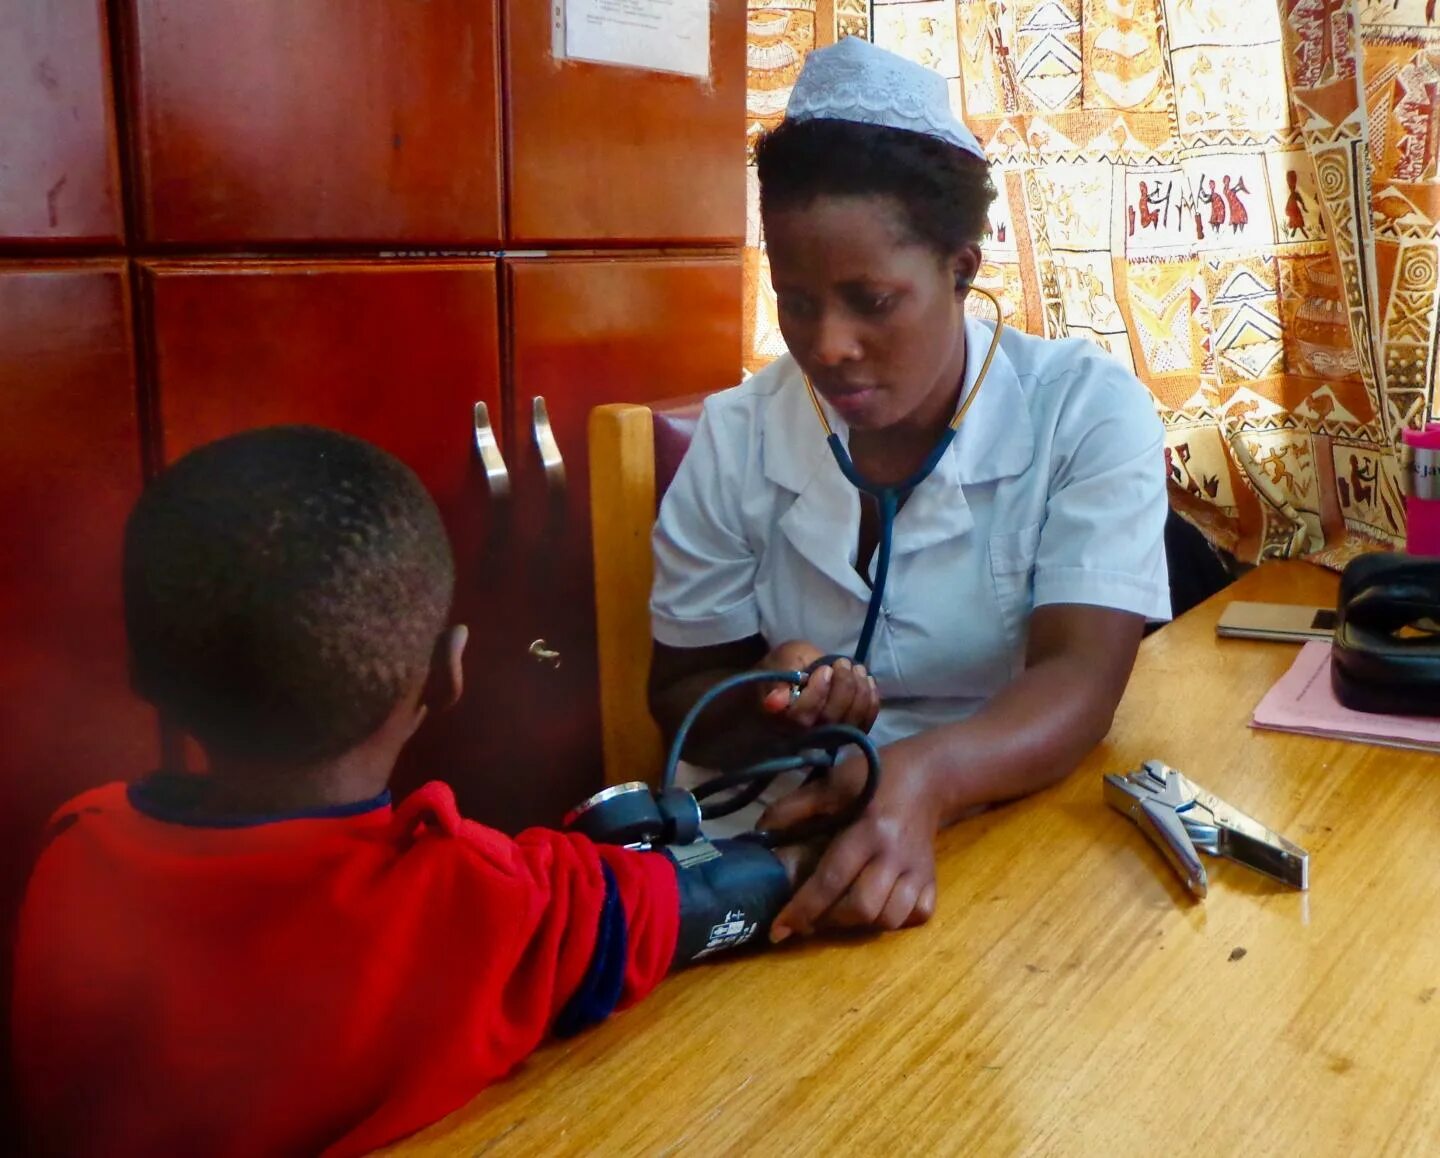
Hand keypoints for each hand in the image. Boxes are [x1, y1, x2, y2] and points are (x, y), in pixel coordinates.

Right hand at [756, 639, 880, 732]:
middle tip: (843, 663)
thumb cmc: (788, 667)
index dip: (817, 693)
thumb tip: (774, 703)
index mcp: (781, 716)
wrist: (798, 678)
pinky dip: (871, 702)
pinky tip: (867, 682)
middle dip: (843, 687)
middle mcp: (803, 734)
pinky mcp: (845, 735)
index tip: (825, 669)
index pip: (801, 716)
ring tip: (857, 669)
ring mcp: (826, 737)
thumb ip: (784, 675)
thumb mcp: (784, 660)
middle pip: (829, 719)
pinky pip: (864, 724)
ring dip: (860, 692)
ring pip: (849, 723)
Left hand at [758, 745, 938, 938]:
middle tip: (810, 916)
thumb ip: (796, 807)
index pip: (831, 879)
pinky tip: (879, 907)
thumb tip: (760, 831)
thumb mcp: (833, 782)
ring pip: (890, 919)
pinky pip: (919, 915)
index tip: (779, 929)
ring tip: (839, 911)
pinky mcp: (933, 879)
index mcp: (868, 830)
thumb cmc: (875, 776)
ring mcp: (918, 871)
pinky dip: (897, 921)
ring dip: (860, 924)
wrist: (928, 775)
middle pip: (862, 908)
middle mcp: (895, 856)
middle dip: (829, 920)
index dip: (803, 907)